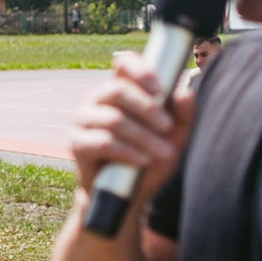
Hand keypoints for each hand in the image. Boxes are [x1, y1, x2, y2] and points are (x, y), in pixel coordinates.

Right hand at [68, 51, 196, 207]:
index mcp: (120, 89)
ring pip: (113, 118)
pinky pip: (103, 142)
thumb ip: (183, 114)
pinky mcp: (77, 143)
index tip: (160, 89)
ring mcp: (83, 119)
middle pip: (117, 89)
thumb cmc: (151, 158)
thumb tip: (184, 92)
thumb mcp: (175, 137)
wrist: (129, 196)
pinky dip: (127, 151)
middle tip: (168, 127)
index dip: (140, 71)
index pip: (124, 64)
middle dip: (147, 108)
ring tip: (164, 152)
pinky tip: (143, 160)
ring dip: (143, 136)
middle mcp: (98, 99)